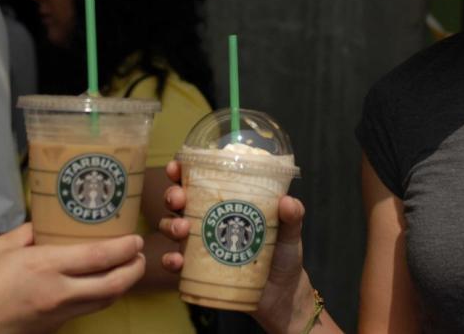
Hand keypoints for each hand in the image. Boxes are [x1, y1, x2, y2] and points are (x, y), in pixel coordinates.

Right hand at [0, 223, 144, 333]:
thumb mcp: (2, 246)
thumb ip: (31, 233)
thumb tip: (48, 223)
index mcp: (46, 267)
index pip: (99, 257)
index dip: (125, 248)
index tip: (136, 238)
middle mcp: (58, 294)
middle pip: (113, 285)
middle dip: (134, 269)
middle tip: (140, 255)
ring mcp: (57, 316)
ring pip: (103, 302)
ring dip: (121, 285)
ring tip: (126, 268)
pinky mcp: (52, 329)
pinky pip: (84, 311)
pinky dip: (99, 297)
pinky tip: (95, 285)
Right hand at [159, 160, 314, 333]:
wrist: (282, 295)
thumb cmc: (283, 256)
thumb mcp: (289, 233)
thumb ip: (292, 217)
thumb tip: (288, 202)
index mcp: (225, 202)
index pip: (198, 180)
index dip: (181, 170)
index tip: (176, 166)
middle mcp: (207, 219)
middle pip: (178, 200)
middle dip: (172, 195)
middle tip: (179, 199)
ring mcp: (199, 244)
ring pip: (172, 227)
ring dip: (171, 225)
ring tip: (183, 230)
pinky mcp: (197, 270)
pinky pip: (176, 263)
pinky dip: (171, 260)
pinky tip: (177, 260)